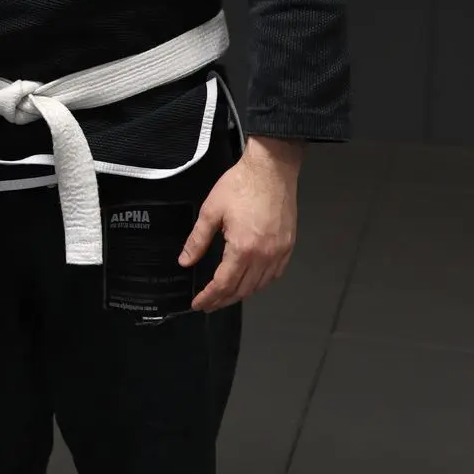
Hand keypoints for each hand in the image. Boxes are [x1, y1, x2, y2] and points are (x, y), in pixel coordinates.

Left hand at [179, 136, 302, 311]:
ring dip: (241, 294)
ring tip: (225, 296)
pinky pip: (274, 274)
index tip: (198, 304)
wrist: (271, 169)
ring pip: (259, 285)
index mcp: (243, 248)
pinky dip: (260, 283)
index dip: (209, 297)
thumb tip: (185, 261)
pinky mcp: (288, 245)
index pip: (224, 284)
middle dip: (223, 300)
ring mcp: (279, 252)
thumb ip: (198, 240)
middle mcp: (264, 255)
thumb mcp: (211, 211)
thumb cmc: (240, 185)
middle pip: (242, 290)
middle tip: (208, 304)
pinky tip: (250, 282)